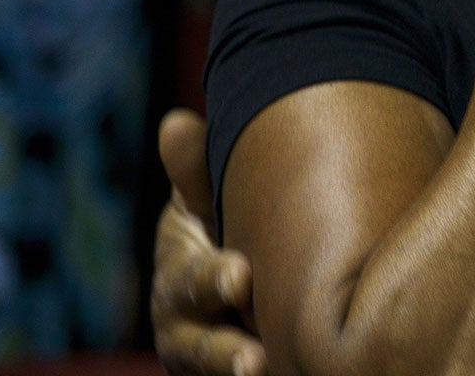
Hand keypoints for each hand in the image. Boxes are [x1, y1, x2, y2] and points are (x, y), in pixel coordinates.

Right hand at [152, 109, 266, 375]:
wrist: (241, 274)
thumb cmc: (224, 223)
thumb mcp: (206, 200)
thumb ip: (196, 172)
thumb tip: (176, 124)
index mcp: (179, 278)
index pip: (190, 283)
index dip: (212, 282)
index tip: (242, 276)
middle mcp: (185, 328)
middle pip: (199, 347)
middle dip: (224, 353)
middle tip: (256, 358)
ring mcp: (209, 357)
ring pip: (219, 369)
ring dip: (240, 371)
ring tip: (271, 370)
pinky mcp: (232, 369)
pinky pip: (256, 375)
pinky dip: (274, 374)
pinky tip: (297, 371)